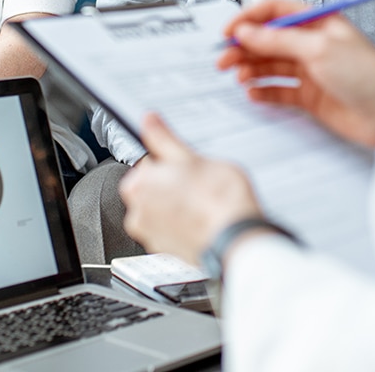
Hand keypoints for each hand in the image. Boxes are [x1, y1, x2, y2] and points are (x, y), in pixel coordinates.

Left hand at [119, 114, 262, 265]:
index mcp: (138, 185)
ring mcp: (151, 236)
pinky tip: (204, 219)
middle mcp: (137, 213)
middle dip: (173, 184)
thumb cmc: (219, 201)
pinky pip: (172, 230)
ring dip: (178, 204)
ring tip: (204, 202)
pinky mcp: (167, 252)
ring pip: (162, 210)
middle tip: (199, 182)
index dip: (173, 162)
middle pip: (153, 188)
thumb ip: (164, 139)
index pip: (149, 162)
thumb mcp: (192, 157)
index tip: (188, 165)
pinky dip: (184, 224)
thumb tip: (149, 121)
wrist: (237, 241)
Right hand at [217, 0, 374, 146]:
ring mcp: (311, 70)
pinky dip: (264, 91)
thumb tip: (248, 31)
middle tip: (224, 59)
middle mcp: (313, 44)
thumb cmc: (368, 76)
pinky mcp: (311, 96)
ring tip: (237, 76)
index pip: (276, 12)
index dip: (250, 19)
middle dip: (244, 47)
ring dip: (251, 69)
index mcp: (319, 22)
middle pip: (269, 40)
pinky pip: (279, 90)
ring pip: (271, 66)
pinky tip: (253, 93)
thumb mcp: (320, 48)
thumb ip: (279, 39)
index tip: (230, 32)